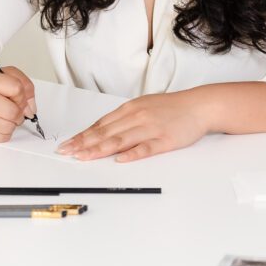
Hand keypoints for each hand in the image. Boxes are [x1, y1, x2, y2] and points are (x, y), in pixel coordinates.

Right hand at [0, 66, 36, 142]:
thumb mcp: (6, 76)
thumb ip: (25, 86)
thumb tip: (30, 110)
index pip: (17, 88)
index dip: (21, 96)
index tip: (16, 96)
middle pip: (13, 112)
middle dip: (18, 113)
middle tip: (12, 109)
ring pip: (9, 127)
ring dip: (12, 123)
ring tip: (4, 116)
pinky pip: (2, 137)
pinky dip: (4, 132)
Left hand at [56, 91, 208, 161]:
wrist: (198, 106)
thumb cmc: (169, 108)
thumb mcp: (142, 107)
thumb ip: (123, 119)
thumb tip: (101, 132)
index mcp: (129, 109)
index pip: (100, 125)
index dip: (82, 135)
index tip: (68, 144)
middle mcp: (136, 117)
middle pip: (106, 133)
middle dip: (84, 143)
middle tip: (67, 152)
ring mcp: (150, 128)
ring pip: (120, 140)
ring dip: (99, 150)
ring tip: (84, 157)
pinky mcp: (165, 140)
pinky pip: (146, 148)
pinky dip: (132, 154)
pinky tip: (119, 160)